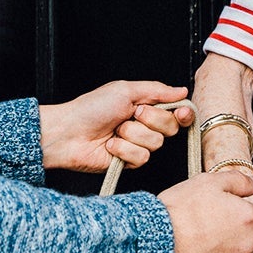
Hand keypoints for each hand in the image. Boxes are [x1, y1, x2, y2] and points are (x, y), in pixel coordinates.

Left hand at [38, 80, 194, 172]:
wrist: (68, 133)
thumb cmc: (91, 108)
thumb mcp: (125, 90)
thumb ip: (157, 90)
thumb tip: (182, 90)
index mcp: (145, 106)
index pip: (176, 112)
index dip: (183, 113)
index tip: (181, 112)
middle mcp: (144, 126)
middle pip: (170, 127)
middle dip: (151, 119)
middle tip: (131, 114)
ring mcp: (137, 144)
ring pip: (156, 143)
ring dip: (132, 134)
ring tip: (114, 130)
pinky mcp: (129, 162)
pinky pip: (141, 157)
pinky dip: (124, 149)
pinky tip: (109, 145)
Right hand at [157, 170, 252, 252]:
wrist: (151, 242)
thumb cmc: (176, 210)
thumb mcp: (207, 182)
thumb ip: (238, 181)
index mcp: (248, 217)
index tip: (237, 221)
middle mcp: (247, 244)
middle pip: (249, 243)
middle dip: (233, 238)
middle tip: (207, 232)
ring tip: (197, 248)